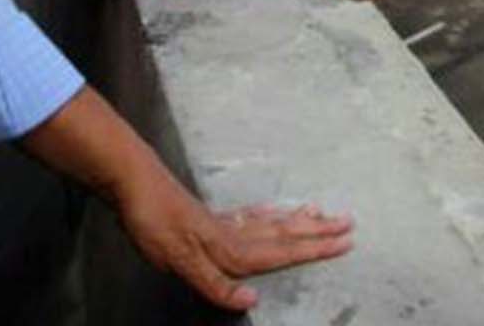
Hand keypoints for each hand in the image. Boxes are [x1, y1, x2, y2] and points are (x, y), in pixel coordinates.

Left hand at [117, 173, 352, 312]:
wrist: (134, 183)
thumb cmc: (154, 222)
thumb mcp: (179, 260)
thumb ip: (216, 283)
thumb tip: (253, 299)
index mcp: (231, 249)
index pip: (281, 252)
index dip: (313, 250)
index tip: (345, 242)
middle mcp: (234, 233)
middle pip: (284, 233)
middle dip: (317, 232)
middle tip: (349, 223)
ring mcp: (224, 221)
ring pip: (272, 222)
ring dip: (299, 221)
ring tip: (322, 213)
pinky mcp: (211, 215)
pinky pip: (252, 215)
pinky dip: (270, 213)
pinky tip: (276, 211)